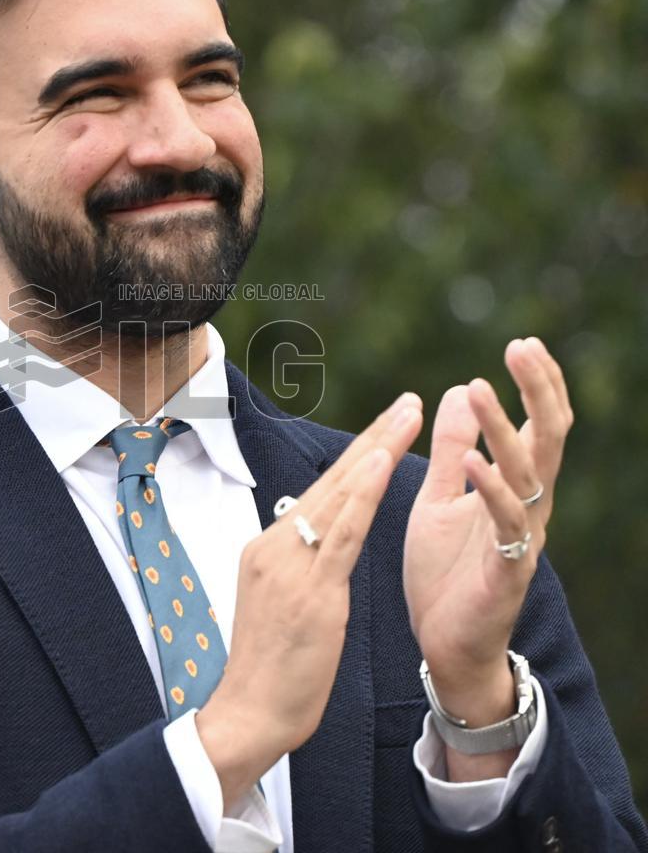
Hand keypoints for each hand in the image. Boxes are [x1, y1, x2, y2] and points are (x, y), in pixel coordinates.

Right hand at [197, 392, 422, 809]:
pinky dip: (362, 494)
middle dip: (373, 437)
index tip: (385, 428)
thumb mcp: (278, 601)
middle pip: (332, 481)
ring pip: (340, 496)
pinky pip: (341, 534)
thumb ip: (296, 565)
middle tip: (408, 402)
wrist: (249, 712)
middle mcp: (274, 545)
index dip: (357, 457)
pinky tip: (381, 461)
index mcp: (267, 546)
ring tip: (408, 415)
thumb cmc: (269, 665)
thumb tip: (312, 538)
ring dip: (377, 449)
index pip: (321, 492)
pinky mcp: (311, 590)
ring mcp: (290, 565)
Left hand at [404, 337, 572, 728]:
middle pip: (546, 441)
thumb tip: (457, 388)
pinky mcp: (504, 571)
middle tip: (522, 347)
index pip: (536, 428)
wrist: (446, 643)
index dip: (534, 387)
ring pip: (525, 475)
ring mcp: (520, 538)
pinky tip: (472, 461)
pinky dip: (490, 490)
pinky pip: (504, 525)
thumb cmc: (446, 570)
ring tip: (480, 387)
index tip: (523, 343)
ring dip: (503, 430)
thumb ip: (451, 447)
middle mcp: (527, 508)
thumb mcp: (441, 495)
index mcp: (512, 489)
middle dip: (537, 392)